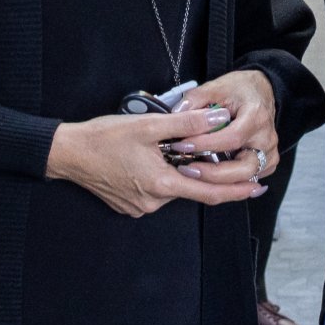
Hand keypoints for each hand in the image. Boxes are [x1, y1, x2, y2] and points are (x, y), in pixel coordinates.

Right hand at [45, 106, 264, 217]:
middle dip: (199, 169)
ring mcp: (140, 206)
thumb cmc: (103, 138)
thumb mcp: (148, 125)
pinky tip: (147, 158)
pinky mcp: (129, 205)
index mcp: (161, 185)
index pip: (209, 192)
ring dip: (175, 170)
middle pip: (190, 187)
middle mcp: (153, 202)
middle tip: (205, 149)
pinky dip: (159, 175)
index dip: (236, 191)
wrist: (66, 154)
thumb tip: (219, 118)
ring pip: (171, 187)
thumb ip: (186, 124)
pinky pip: (154, 190)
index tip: (257, 187)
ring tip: (161, 148)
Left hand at [164, 69, 277, 187]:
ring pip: (246, 177)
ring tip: (194, 175)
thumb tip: (176, 113)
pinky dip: (228, 182)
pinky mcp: (269, 163)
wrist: (260, 92)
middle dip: (213, 173)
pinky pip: (248, 179)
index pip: (231, 138)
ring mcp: (270, 152)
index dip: (206, 145)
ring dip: (219, 181)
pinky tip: (208, 177)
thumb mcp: (216, 87)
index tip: (183, 146)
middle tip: (187, 170)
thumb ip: (196, 99)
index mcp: (256, 116)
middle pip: (243, 167)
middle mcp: (266, 138)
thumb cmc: (239, 89)